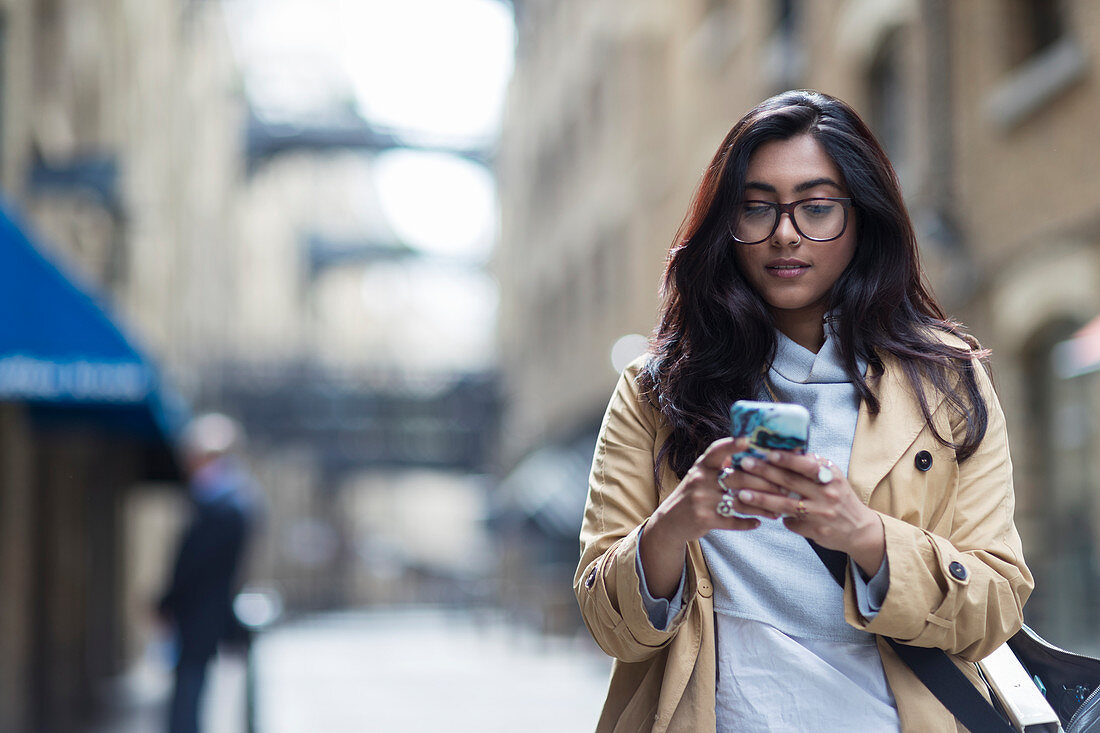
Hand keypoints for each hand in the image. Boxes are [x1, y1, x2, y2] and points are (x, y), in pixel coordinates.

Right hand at [640, 437, 762, 597]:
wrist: (670, 522)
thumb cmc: (692, 495)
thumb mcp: (700, 476)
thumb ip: (719, 465)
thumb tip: (749, 451)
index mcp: (701, 466)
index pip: (716, 451)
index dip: (732, 445)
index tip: (748, 440)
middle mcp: (700, 480)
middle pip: (737, 478)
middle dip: (763, 484)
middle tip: (784, 487)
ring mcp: (702, 500)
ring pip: (739, 502)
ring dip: (761, 507)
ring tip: (777, 511)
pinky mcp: (704, 519)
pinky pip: (732, 521)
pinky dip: (747, 523)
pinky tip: (758, 523)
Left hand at [733, 450, 885, 575]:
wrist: (859, 529)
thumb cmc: (839, 497)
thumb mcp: (832, 478)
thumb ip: (812, 466)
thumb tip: (786, 450)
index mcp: (830, 477)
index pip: (807, 465)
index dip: (787, 460)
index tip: (768, 453)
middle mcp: (826, 494)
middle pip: (791, 483)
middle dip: (765, 472)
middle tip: (744, 465)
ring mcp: (820, 514)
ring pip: (785, 505)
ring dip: (761, 499)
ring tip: (742, 494)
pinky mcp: (815, 531)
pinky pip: (790, 523)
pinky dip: (775, 517)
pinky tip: (757, 514)